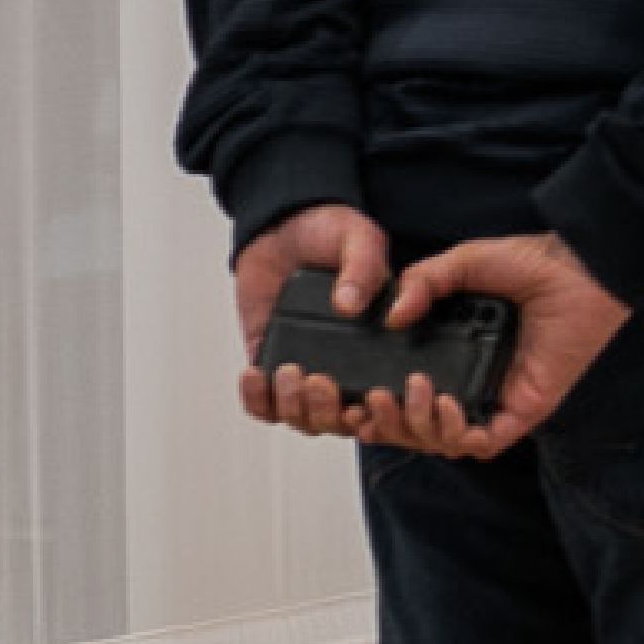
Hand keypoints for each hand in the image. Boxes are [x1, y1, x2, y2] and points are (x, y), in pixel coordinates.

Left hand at [236, 203, 395, 439]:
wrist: (282, 223)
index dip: (381, 413)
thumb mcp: (358, 238)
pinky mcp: (272, 361)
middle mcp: (346, 362)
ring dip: (296, 408)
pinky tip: (256, 374)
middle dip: (330, 412)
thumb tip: (351, 304)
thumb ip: (363, 266)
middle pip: (343, 421)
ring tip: (289, 373)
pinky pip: (264, 404)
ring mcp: (307, 365)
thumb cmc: (328, 230)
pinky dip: (258, 401)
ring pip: (304, 419)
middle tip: (322, 381)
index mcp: (380, 341)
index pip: (388, 397)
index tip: (371, 399)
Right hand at [377, 232, 633, 462]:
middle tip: (374, 399)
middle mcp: (465, 382)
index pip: (400, 395)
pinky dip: (460, 434)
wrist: (577, 269)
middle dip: (387, 423)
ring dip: (417, 426)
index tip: (348, 398)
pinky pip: (485, 443)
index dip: (372, 405)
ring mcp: (493, 398)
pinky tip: (448, 406)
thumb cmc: (527, 264)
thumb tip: (391, 316)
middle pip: (413, 428)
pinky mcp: (522, 409)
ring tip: (413, 392)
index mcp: (447, 353)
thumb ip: (422, 283)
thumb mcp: (462, 265)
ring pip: (443, 441)